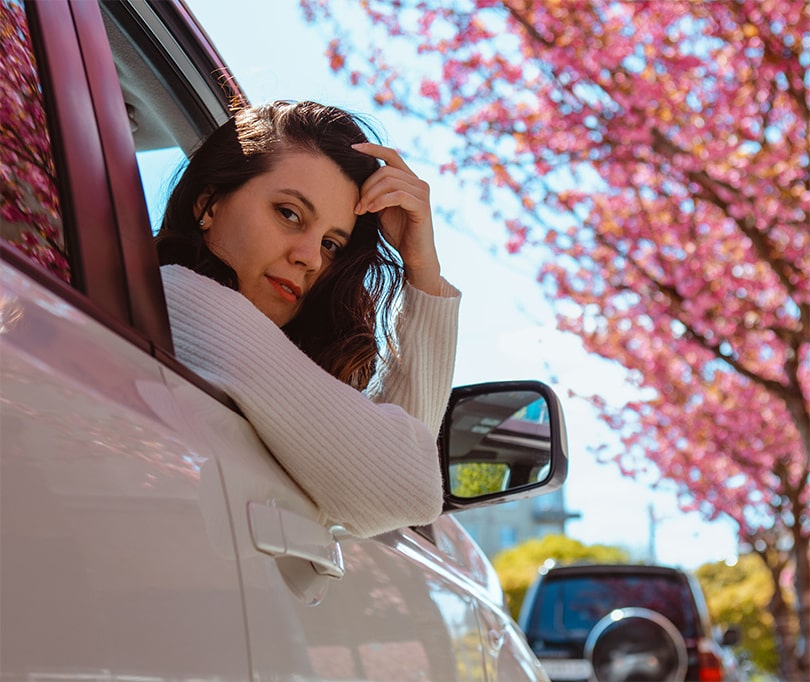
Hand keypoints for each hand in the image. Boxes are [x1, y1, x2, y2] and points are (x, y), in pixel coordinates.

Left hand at [352, 142, 441, 294]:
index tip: (352, 148)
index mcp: (409, 179)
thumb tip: (354, 175)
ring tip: (362, 210)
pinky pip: (398, 195)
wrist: (415, 257)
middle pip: (385, 171)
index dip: (372, 148)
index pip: (391, 154)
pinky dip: (381, 201)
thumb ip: (374, 191)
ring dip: (371, 195)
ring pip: (390, 182)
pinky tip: (372, 210)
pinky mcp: (422, 206)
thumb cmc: (398, 234)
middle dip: (366, 186)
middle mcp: (418, 182)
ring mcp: (422, 193)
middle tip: (357, 206)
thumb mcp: (381, 208)